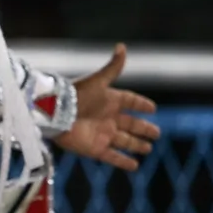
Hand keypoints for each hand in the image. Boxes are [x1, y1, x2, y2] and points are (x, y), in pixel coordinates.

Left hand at [55, 44, 159, 170]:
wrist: (55, 113)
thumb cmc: (76, 94)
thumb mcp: (97, 81)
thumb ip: (112, 67)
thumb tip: (122, 46)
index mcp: (109, 100)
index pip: (130, 101)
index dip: (141, 104)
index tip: (152, 107)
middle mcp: (107, 117)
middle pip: (130, 124)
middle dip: (143, 128)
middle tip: (157, 132)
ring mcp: (102, 134)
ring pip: (124, 141)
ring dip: (136, 145)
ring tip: (148, 148)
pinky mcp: (95, 149)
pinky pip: (112, 157)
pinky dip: (123, 162)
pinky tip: (134, 166)